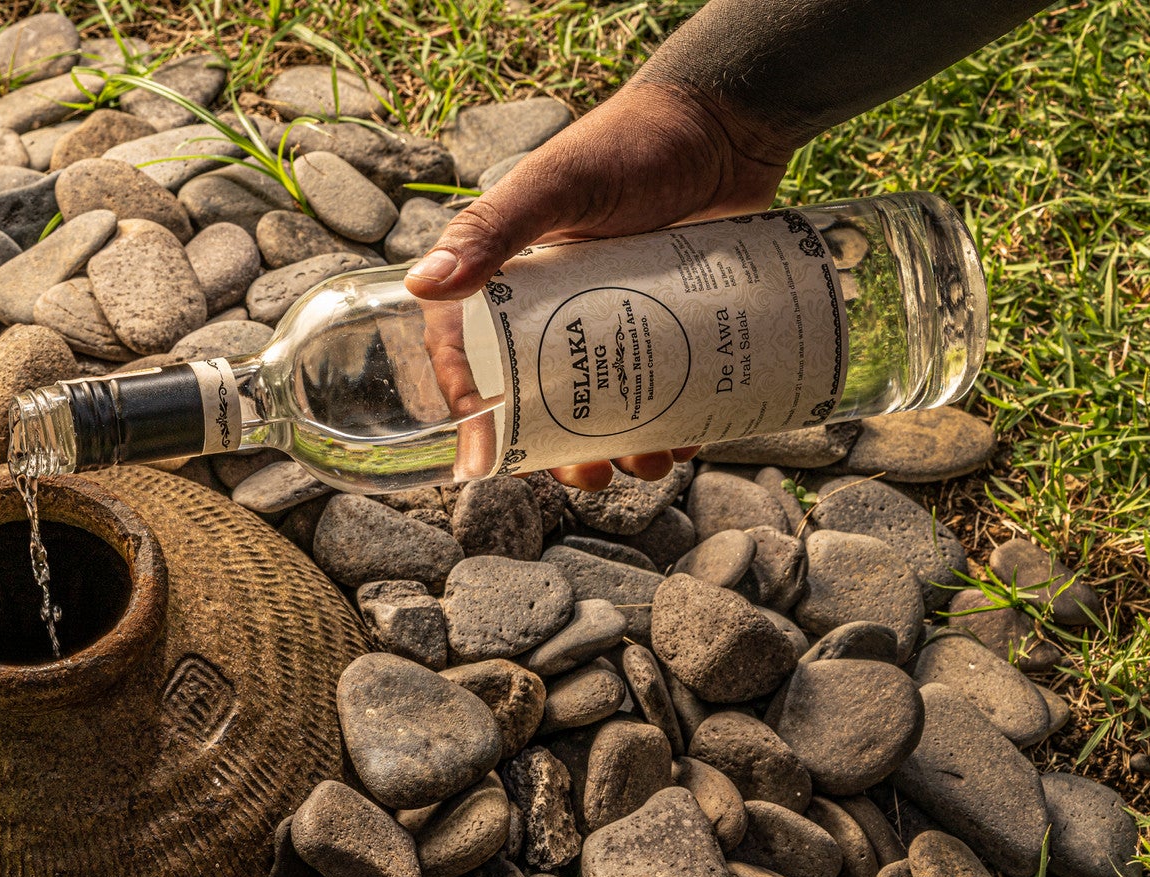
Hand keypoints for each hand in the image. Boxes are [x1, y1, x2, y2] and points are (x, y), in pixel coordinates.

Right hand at [409, 79, 795, 489]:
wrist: (730, 124)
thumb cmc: (633, 143)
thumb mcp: (557, 184)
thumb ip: (493, 229)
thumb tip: (422, 285)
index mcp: (510, 279)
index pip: (470, 355)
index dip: (472, 409)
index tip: (485, 455)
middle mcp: (556, 306)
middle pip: (539, 397)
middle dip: (558, 449)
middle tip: (587, 475)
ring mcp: (615, 318)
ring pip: (604, 404)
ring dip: (621, 448)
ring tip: (652, 464)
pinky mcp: (669, 323)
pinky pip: (662, 388)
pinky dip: (672, 423)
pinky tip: (688, 440)